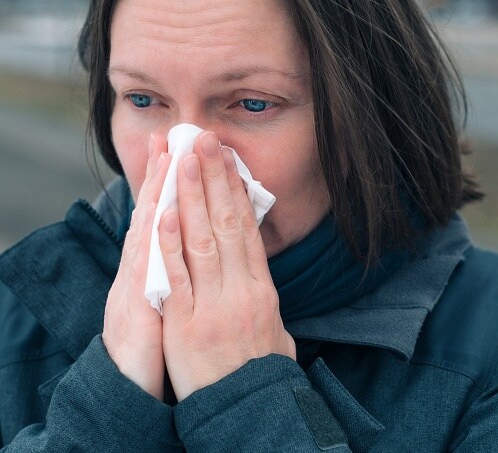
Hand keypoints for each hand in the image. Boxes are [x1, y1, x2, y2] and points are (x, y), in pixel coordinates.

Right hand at [102, 134, 169, 399]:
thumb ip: (176, 270)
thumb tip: (193, 245)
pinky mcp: (135, 310)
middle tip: (173, 136)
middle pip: (154, 214)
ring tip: (167, 157)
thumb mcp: (168, 299)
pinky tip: (157, 215)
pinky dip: (153, 243)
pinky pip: (146, 274)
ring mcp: (135, 286)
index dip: (172, 184)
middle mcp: (141, 270)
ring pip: (147, 232)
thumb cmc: (152, 343)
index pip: (164, 216)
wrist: (129, 386)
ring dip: (157, 194)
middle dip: (165, 175)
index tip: (181, 150)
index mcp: (152, 266)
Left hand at [159, 131, 295, 400]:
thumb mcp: (276, 330)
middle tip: (204, 141)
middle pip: (227, 225)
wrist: (250, 411)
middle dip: (214, 180)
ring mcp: (213, 304)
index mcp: (262, 289)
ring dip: (192, 197)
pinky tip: (164, 212)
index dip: (236, 193)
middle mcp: (241, 289)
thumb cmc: (261, 372)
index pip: (248, 230)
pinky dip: (170, 243)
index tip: (227, 162)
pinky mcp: (185, 323)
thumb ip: (265, 300)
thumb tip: (261, 275)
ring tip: (184, 160)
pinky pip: (177, 277)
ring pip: (203, 240)